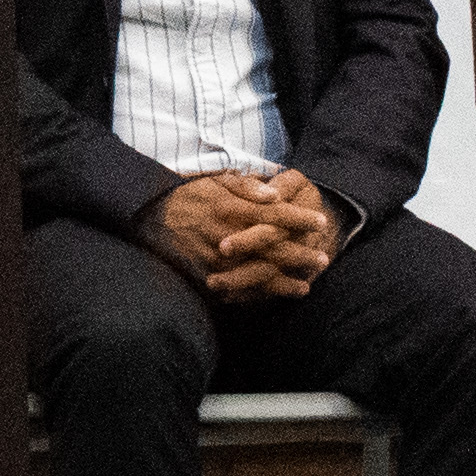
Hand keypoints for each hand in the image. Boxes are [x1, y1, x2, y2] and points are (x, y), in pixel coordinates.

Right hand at [138, 170, 335, 299]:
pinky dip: (258, 294)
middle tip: (323, 259)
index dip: (300, 218)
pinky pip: (237, 289)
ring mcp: (217, 260)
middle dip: (300, 254)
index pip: (274, 214)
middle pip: (272, 248)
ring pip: (258, 274)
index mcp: (231, 208)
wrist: (152, 217)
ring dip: (284, 281)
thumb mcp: (218, 180)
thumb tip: (276, 195)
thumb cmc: (191, 195)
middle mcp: (227, 236)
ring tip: (306, 285)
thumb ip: (248, 186)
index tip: (322, 222)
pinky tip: (275, 295)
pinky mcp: (206, 276)